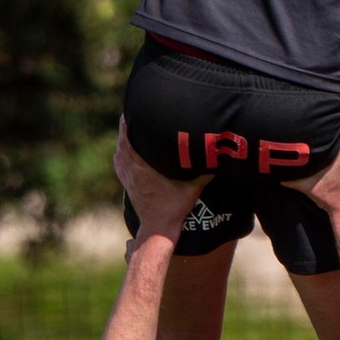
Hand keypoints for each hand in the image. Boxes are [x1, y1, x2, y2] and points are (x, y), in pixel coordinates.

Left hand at [114, 117, 201, 235]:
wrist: (157, 227)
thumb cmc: (174, 208)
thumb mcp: (192, 188)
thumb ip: (204, 172)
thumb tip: (221, 157)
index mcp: (143, 168)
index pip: (128, 141)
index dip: (127, 125)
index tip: (131, 111)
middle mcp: (132, 171)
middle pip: (122, 143)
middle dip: (125, 127)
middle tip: (130, 112)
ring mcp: (127, 178)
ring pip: (119, 153)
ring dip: (122, 139)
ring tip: (129, 126)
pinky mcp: (127, 184)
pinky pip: (119, 163)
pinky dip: (121, 152)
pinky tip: (124, 148)